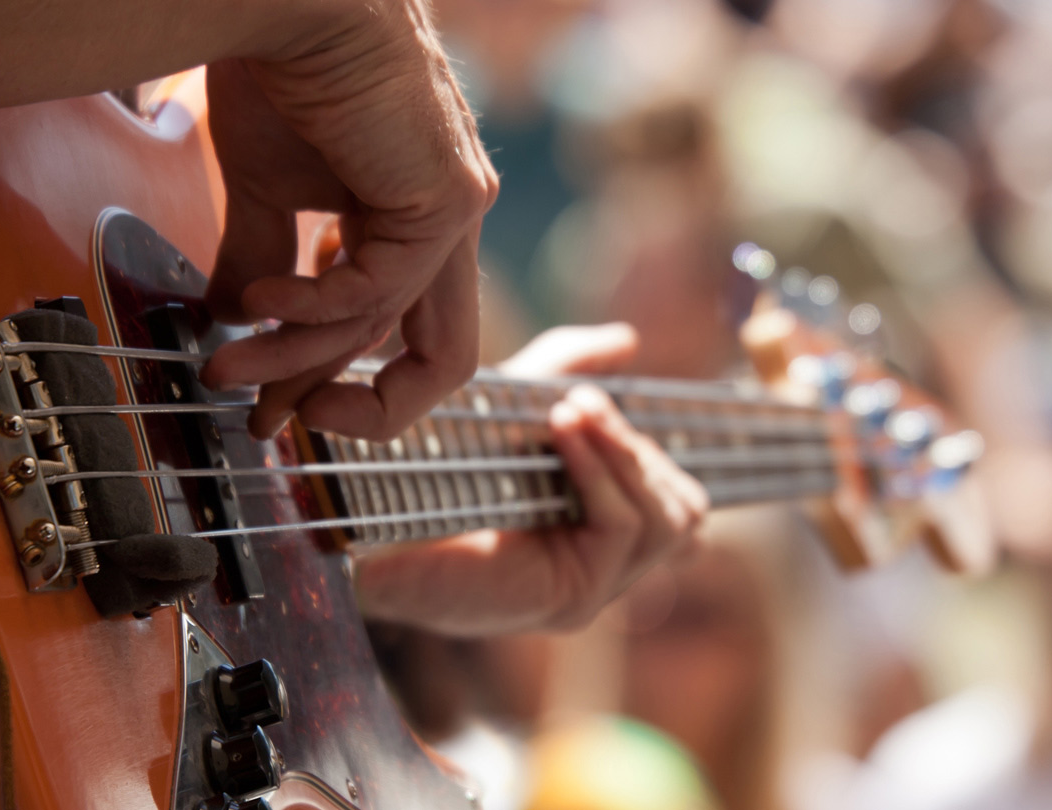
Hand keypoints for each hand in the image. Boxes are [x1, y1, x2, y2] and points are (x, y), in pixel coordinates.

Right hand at [197, 0, 496, 440]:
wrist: (286, 2)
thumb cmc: (278, 71)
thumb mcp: (267, 188)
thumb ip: (263, 258)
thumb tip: (231, 319)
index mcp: (411, 218)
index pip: (394, 327)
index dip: (328, 375)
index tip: (259, 402)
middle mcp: (447, 221)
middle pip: (440, 361)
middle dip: (351, 405)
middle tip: (267, 423)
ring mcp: (456, 211)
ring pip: (392, 333)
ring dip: (298, 360)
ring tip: (225, 365)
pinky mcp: (447, 198)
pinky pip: (379, 293)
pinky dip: (312, 311)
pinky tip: (257, 301)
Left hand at [352, 324, 710, 634]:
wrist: (367, 526)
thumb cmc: (429, 475)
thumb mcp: (510, 408)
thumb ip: (566, 369)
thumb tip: (628, 339)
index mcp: (594, 535)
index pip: (678, 504)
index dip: (658, 453)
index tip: (598, 399)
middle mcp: (603, 571)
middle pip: (684, 511)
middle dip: (640, 446)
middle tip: (583, 401)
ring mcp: (594, 590)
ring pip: (670, 519)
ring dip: (627, 454)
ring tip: (573, 413)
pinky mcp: (574, 600)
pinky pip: (623, 527)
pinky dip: (601, 473)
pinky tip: (563, 437)